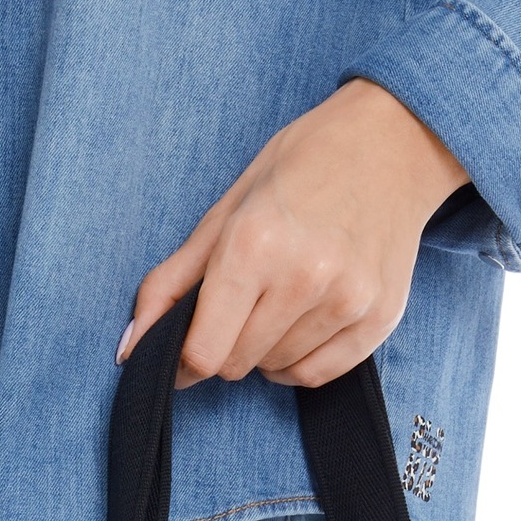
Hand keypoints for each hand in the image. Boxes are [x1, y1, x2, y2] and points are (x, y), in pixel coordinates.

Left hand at [119, 80, 467, 389]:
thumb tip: (129, 346)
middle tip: (245, 299)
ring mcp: (347, 300)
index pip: (204, 351)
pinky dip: (299, 361)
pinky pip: (316, 375)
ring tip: (282, 296)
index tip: (186, 349)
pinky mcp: (378, 318)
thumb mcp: (227, 209)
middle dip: (228, 343)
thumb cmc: (302, 168)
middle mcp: (304, 276)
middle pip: (237, 364)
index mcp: (255, 243)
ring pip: (276, 370)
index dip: (186, 359)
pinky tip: (303, 321)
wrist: (392, 144)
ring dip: (266, 349)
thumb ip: (173, 282)